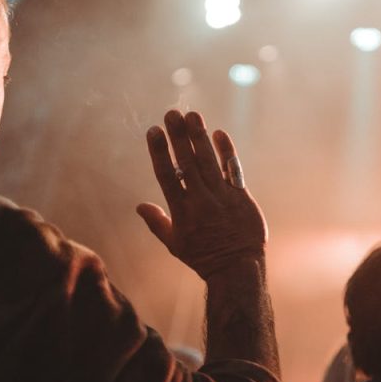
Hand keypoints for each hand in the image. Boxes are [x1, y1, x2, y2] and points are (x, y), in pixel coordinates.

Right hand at [136, 110, 266, 280]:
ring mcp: (222, 198)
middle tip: (171, 113)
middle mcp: (201, 201)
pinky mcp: (241, 197)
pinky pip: (233, 170)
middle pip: (187, 163)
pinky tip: (218, 133)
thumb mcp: (175, 244)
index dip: (159, 151)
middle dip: (178, 136)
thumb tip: (139, 206)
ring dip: (200, 137)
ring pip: (209, 162)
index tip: (153, 131)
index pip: (166, 176)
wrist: (238, 268)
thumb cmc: (203, 257)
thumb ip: (157, 222)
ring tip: (192, 115)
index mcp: (182, 211)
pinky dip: (226, 151)